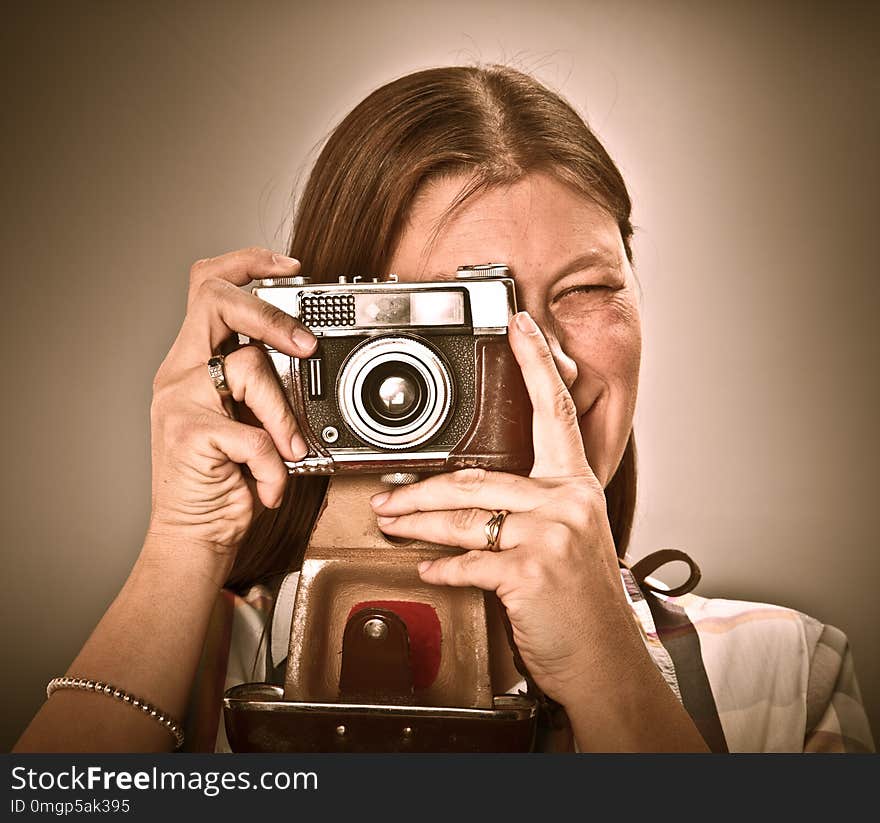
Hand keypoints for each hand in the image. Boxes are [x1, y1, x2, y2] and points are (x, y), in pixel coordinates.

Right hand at [148, 247, 316, 561]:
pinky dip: (274, 465)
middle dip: (271, 313)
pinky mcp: (189, 434)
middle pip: (215, 298)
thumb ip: (258, 386)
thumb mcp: (241, 421)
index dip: (247, 263)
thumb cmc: (224, 480)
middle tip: (306, 344)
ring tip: (289, 451)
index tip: (290, 266)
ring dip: (284, 415)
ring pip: (250, 367)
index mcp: (191, 363)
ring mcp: (179, 401)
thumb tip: (306, 355)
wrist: (192, 537)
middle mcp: (179, 373)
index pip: (208, 285)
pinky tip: (267, 485)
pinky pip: (255, 433)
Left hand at [370, 311, 632, 704]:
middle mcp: (566, 502)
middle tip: (389, 493)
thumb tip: (484, 497)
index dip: (535, 363)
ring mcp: (550, 535)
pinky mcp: (530, 571)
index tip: (518, 326)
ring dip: (416, 521)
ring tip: (391, 523)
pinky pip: (468, 561)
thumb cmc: (584, 601)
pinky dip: (441, 567)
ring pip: (463, 514)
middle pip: (478, 476)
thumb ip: (537, 508)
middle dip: (422, 487)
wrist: (605, 660)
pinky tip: (427, 569)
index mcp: (575, 487)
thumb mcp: (572, 540)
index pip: (556, 412)